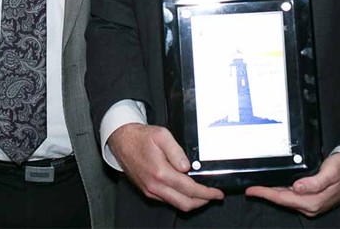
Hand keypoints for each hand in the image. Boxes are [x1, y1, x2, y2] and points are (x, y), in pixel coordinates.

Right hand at [108, 123, 223, 211]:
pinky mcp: (147, 191)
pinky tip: (186, 191)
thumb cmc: (141, 137)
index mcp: (161, 173)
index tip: (217, 193)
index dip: (206, 193)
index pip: (190, 189)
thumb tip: (188, 167)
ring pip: (176, 204)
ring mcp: (150, 190)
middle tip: (213, 195)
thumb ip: (177, 151)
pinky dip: (180, 199)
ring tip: (203, 193)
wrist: (122, 141)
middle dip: (203, 201)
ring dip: (192, 202)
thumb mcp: (162, 135)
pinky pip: (167, 201)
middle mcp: (155, 186)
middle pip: (185, 203)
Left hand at [245, 152, 339, 217]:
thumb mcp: (330, 172)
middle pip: (281, 200)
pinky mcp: (312, 199)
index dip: (265, 194)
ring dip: (272, 193)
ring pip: (286, 199)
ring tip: (258, 186)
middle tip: (250, 187)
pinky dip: (281, 192)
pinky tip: (275, 186)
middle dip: (265, 194)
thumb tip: (297, 187)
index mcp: (312, 201)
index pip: (282, 198)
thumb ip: (314, 182)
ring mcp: (311, 204)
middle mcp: (310, 206)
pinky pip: (292, 196)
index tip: (251, 190)